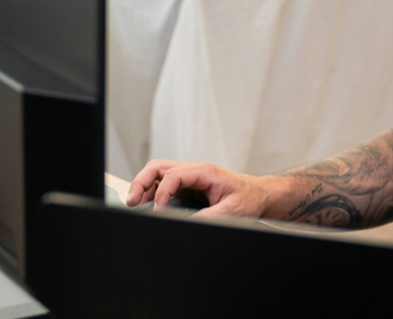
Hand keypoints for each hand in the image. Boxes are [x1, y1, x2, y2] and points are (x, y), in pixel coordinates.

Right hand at [126, 160, 278, 218]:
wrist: (261, 196)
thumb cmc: (249, 199)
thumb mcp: (231, 212)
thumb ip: (207, 218)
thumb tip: (184, 224)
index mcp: (204, 172)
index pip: (173, 175)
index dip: (161, 193)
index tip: (158, 210)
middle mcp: (194, 171)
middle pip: (158, 168)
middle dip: (141, 182)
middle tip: (131, 201)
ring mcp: (190, 177)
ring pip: (158, 174)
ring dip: (144, 186)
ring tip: (133, 203)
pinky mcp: (189, 186)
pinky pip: (164, 184)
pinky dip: (152, 192)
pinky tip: (147, 204)